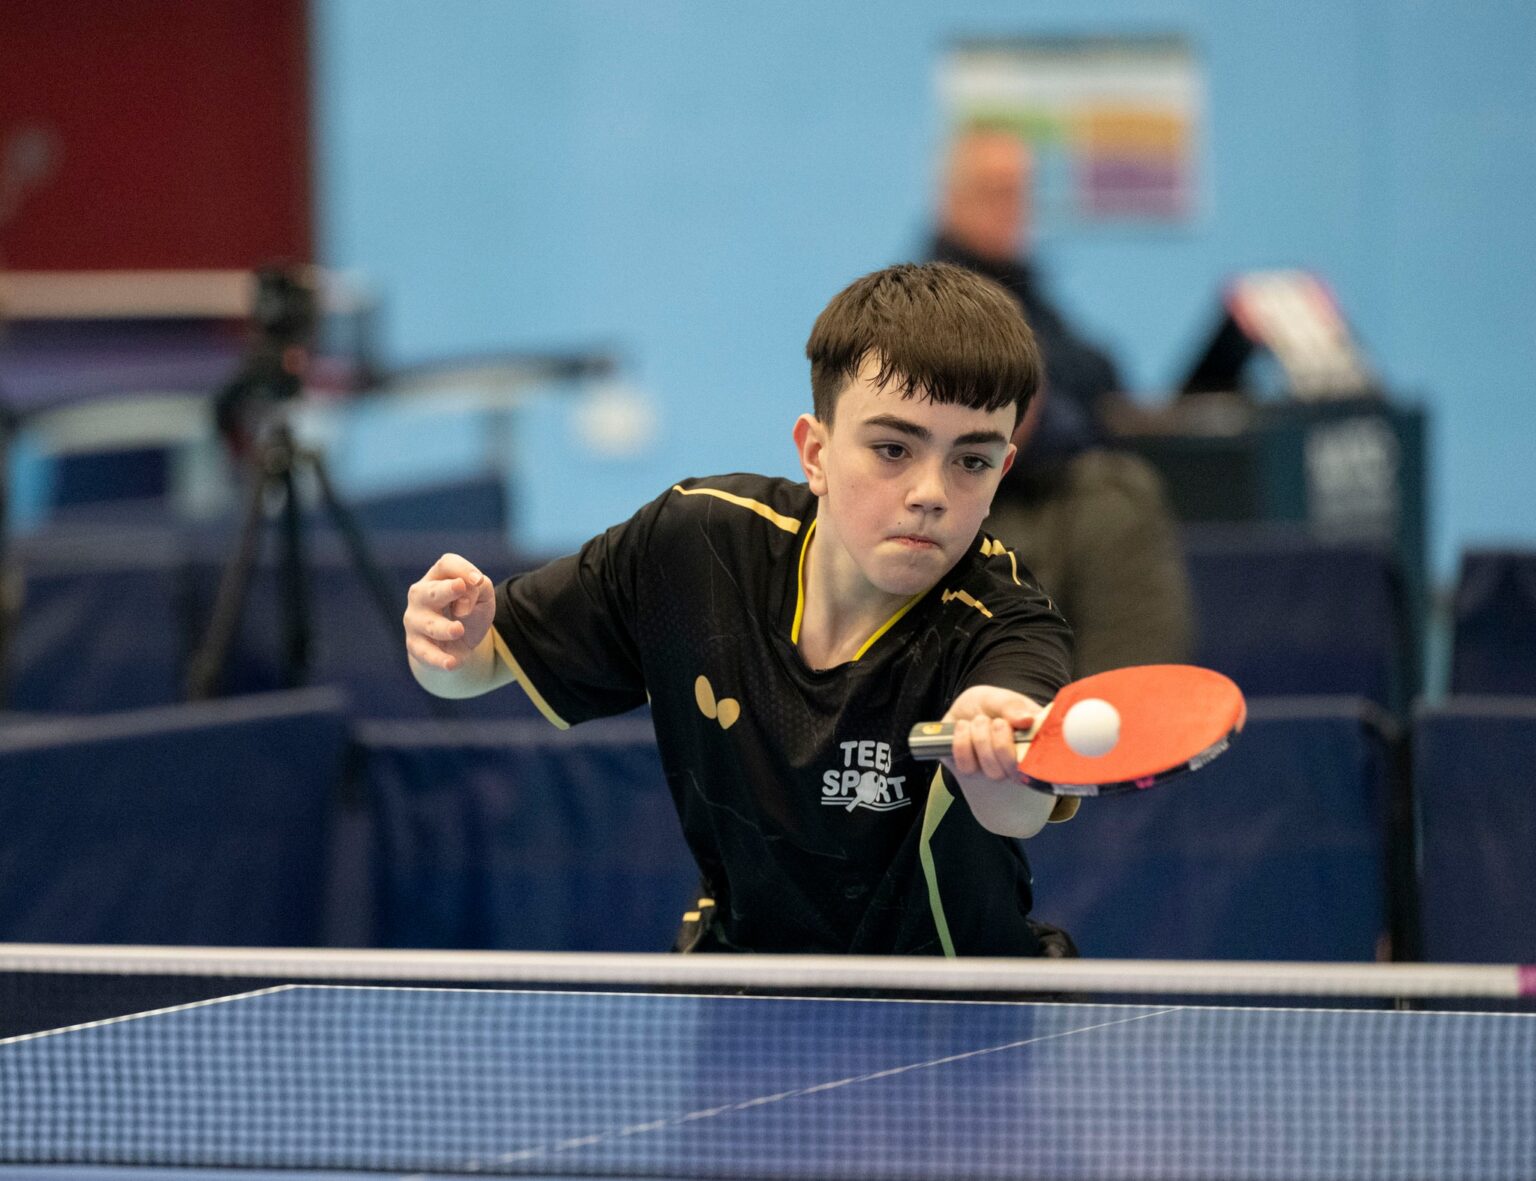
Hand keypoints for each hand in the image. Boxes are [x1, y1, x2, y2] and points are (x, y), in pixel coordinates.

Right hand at [404, 553, 495, 671]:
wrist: (458, 644)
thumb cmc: (469, 612)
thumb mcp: (483, 597)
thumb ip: (479, 589)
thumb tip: (463, 602)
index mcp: (438, 577)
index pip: (447, 565)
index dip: (462, 569)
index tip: (478, 581)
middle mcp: (421, 596)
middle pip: (431, 590)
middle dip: (445, 590)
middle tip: (460, 588)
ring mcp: (415, 621)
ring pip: (428, 623)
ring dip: (443, 627)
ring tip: (458, 630)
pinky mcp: (416, 645)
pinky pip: (425, 653)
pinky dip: (438, 659)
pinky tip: (451, 663)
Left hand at [941, 685, 1044, 781]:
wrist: (963, 708)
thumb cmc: (989, 705)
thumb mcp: (1001, 698)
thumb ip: (1013, 707)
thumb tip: (1027, 720)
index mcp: (1034, 746)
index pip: (1044, 763)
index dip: (1033, 751)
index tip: (1021, 727)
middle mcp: (1016, 765)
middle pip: (1015, 771)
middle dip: (1002, 742)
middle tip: (997, 721)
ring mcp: (993, 771)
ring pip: (992, 771)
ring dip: (981, 739)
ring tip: (978, 720)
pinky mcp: (969, 771)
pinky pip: (967, 768)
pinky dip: (962, 742)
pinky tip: (963, 728)